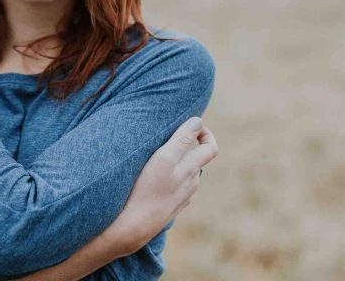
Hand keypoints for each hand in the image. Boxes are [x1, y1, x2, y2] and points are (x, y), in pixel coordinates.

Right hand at [109, 118, 218, 254]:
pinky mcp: (172, 207)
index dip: (204, 133)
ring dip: (179, 161)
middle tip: (174, 135)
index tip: (191, 124)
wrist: (134, 224)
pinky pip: (178, 187)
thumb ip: (182, 138)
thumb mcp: (163, 158)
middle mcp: (190, 183)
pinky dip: (172, 177)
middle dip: (189, 145)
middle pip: (197, 159)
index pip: (210, 148)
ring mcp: (182, 197)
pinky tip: (157, 177)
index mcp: (190, 169)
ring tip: (160, 154)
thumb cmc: (146, 187)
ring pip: (187, 173)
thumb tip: (198, 121)